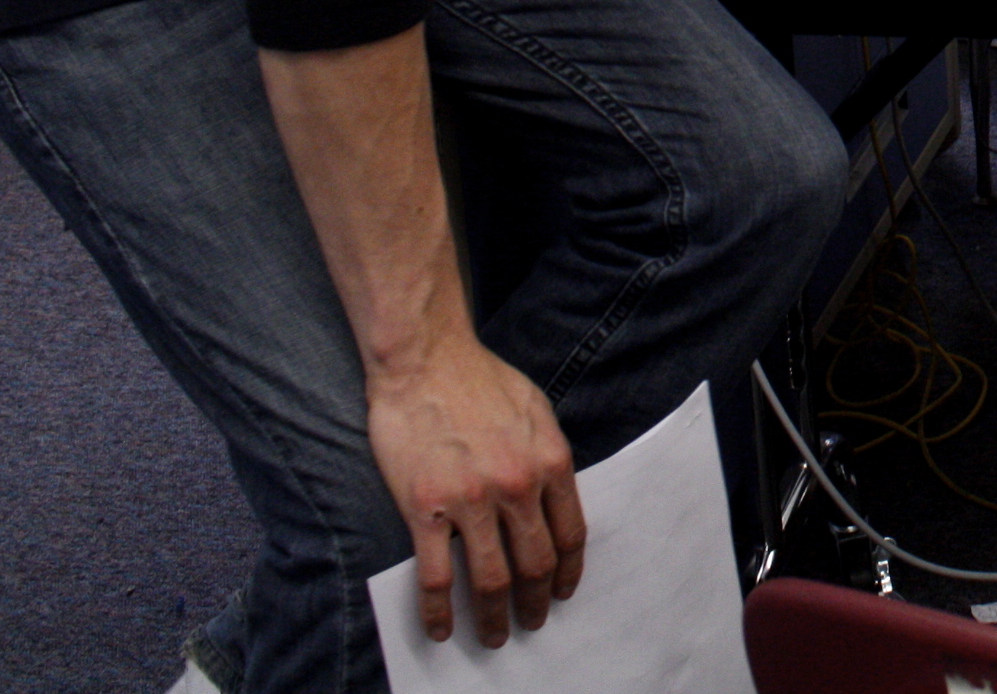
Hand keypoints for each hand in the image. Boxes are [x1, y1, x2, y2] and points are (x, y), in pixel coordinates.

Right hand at [366, 336, 585, 646]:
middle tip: (532, 623)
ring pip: (492, 579)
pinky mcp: (425, 508)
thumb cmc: (480, 380)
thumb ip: (547, 456)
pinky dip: (440, 612)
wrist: (425, 359)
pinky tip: (441, 629)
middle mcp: (518, 485)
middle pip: (536, 564)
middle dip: (537, 602)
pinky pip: (436, 576)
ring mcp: (472, 500)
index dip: (569, 571)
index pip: (570, 534)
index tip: (564, 592)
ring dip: (495, 617)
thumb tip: (553, 500)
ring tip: (494, 637)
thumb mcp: (536, 411)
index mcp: (551, 461)